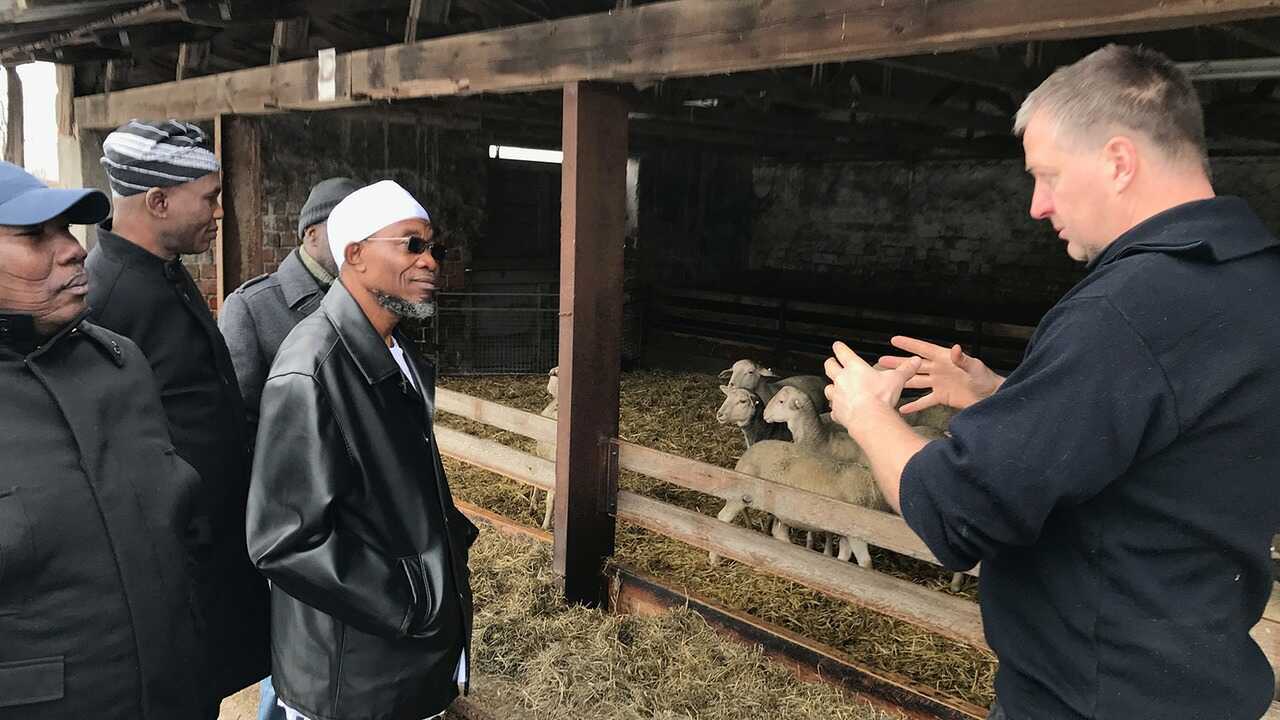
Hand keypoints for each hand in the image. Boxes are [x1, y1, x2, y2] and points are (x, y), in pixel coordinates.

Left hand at [824, 341, 920, 435]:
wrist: (869, 417)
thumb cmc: (880, 396)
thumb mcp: (896, 380)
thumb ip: (905, 370)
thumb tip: (914, 361)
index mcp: (855, 368)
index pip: (842, 352)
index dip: (839, 347)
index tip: (837, 346)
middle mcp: (842, 379)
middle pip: (829, 367)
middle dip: (830, 364)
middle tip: (832, 362)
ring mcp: (837, 396)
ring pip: (828, 388)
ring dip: (831, 387)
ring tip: (835, 389)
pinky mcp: (837, 411)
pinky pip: (833, 409)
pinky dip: (836, 409)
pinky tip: (840, 411)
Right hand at [877, 335, 1003, 412]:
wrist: (991, 397)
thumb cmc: (985, 379)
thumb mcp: (975, 367)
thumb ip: (963, 359)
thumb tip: (955, 348)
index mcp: (945, 359)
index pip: (924, 350)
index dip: (909, 345)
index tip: (894, 340)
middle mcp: (939, 370)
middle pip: (915, 366)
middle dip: (899, 363)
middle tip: (881, 361)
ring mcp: (939, 383)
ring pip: (916, 381)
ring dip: (902, 381)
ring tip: (887, 380)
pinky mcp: (941, 397)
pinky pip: (924, 401)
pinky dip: (914, 405)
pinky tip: (902, 408)